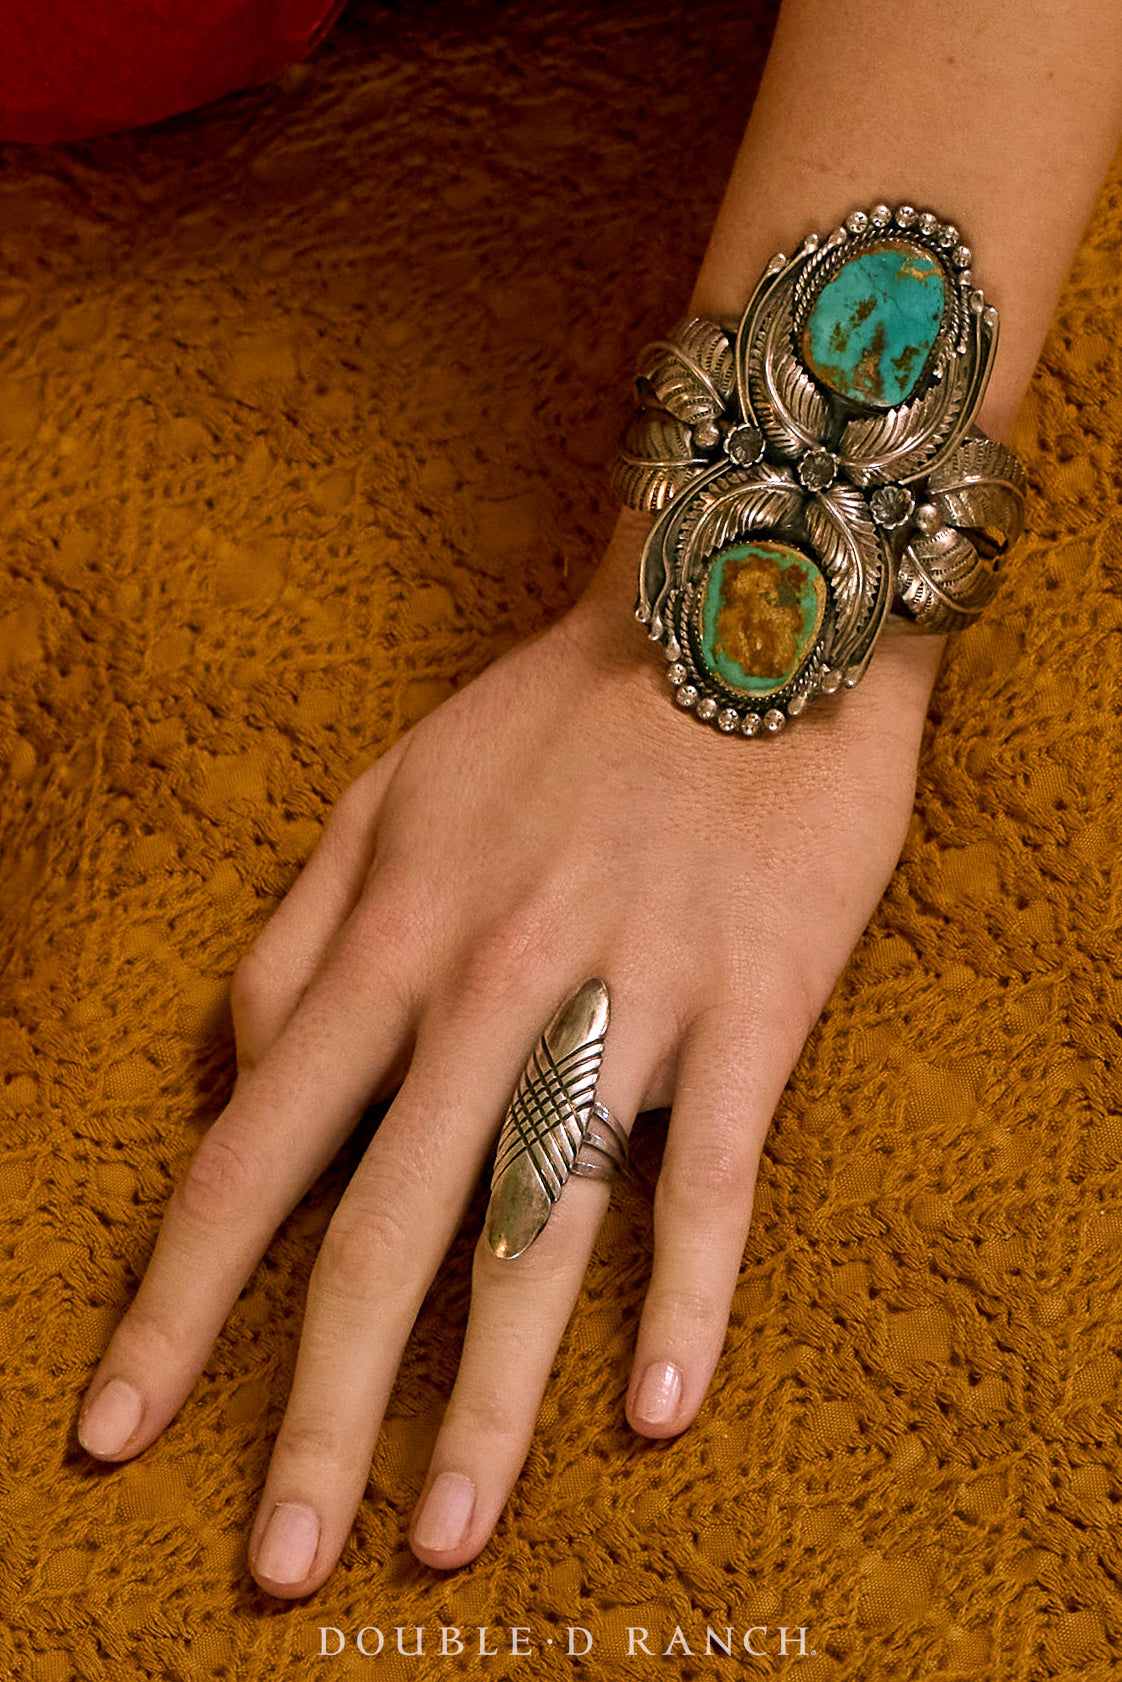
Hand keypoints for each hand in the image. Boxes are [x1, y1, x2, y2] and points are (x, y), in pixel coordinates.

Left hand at [75, 511, 943, 1590]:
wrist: (745, 612)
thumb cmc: (558, 716)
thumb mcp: (382, 793)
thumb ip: (295, 938)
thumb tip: (240, 1077)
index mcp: (386, 939)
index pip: (251, 1158)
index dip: (174, 1307)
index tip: (119, 1431)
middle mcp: (486, 988)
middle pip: (379, 1234)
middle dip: (316, 1415)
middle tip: (276, 1567)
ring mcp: (623, 1001)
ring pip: (538, 1231)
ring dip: (485, 1402)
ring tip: (447, 1540)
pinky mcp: (750, 1005)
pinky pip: (715, 1174)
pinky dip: (691, 1296)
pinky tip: (661, 1413)